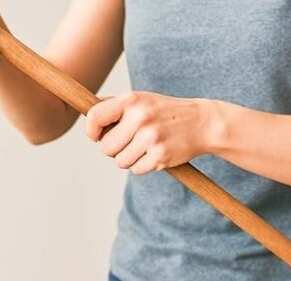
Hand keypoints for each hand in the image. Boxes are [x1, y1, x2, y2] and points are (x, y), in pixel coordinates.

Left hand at [85, 91, 223, 174]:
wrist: (202, 122)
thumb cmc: (165, 112)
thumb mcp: (141, 99)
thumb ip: (114, 105)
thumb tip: (88, 115)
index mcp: (131, 100)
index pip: (94, 117)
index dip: (91, 130)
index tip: (96, 135)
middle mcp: (140, 118)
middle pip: (105, 147)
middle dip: (113, 149)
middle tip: (127, 142)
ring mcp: (150, 138)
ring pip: (120, 161)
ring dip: (128, 159)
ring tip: (143, 147)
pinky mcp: (160, 156)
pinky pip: (136, 170)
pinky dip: (142, 165)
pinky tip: (154, 153)